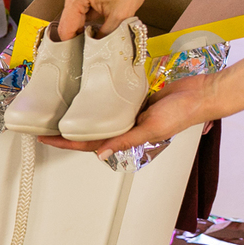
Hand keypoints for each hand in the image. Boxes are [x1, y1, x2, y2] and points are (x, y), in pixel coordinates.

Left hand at [37, 73, 214, 158]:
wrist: (200, 93)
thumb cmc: (181, 114)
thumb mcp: (150, 129)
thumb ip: (125, 141)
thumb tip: (99, 154)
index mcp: (125, 138)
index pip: (87, 143)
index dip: (65, 142)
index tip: (44, 138)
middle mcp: (123, 126)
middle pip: (87, 130)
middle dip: (66, 128)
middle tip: (43, 122)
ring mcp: (127, 112)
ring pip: (97, 114)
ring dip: (79, 112)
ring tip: (57, 106)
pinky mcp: (133, 98)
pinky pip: (111, 99)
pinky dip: (97, 97)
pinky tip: (83, 90)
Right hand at [58, 0, 161, 36]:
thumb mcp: (121, 15)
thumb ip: (104, 35)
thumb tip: (94, 46)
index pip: (66, 28)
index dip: (74, 41)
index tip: (80, 50)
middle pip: (69, 17)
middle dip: (83, 25)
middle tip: (101, 28)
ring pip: (74, 7)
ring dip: (87, 13)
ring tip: (107, 8)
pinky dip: (88, 3)